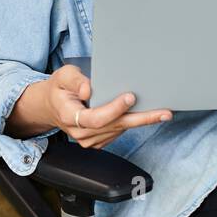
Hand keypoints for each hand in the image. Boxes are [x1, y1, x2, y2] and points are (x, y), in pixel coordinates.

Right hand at [46, 65, 171, 149]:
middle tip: (163, 113)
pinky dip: (132, 123)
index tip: (130, 97)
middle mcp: (79, 133)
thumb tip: (89, 90)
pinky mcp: (98, 141)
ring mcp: (89, 140)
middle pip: (114, 126)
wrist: (52, 106)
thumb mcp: (63, 75)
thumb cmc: (60, 88)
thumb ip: (75, 80)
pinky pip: (118, 133)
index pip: (95, 118)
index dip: (114, 109)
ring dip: (141, 121)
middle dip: (141, 119)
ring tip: (161, 112)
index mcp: (69, 116)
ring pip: (119, 130)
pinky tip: (145, 115)